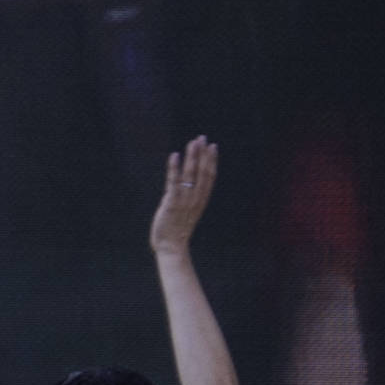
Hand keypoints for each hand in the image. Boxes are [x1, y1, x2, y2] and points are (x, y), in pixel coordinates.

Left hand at [151, 133, 219, 260]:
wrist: (171, 246)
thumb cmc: (177, 229)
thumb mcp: (188, 211)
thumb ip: (190, 198)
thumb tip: (187, 185)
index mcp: (201, 199)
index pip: (210, 176)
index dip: (212, 160)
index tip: (213, 146)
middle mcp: (196, 198)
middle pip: (202, 171)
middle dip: (203, 153)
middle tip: (203, 137)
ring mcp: (185, 200)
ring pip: (191, 174)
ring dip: (191, 156)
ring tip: (192, 142)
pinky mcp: (172, 203)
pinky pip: (174, 182)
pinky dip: (174, 168)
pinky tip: (175, 156)